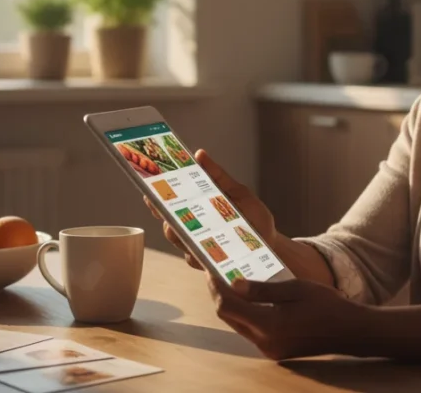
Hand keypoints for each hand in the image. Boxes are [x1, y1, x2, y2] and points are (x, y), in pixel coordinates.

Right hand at [142, 149, 279, 269]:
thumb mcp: (237, 192)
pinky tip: (205, 252)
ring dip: (180, 235)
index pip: (170, 205)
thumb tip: (199, 154)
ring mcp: (201, 251)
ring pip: (181, 245)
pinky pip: (200, 263)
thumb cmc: (253, 218)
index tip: (148, 188)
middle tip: (162, 207)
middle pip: (170, 226)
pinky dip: (200, 257)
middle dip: (165, 217)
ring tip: (181, 226)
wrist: (271, 245)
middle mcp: (194, 233)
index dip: (156, 199)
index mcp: (197, 212)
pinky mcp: (212, 267)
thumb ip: (218, 176)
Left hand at [209, 275, 368, 360]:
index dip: (216, 287)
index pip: (228, 307)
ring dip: (233, 305)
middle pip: (230, 318)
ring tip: (232, 283)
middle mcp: (265, 342)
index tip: (210, 270)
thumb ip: (262, 289)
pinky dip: (247, 315)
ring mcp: (270, 350)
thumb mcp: (295, 289)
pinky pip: (252, 332)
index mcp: (269, 325)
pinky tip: (251, 299)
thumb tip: (234, 284)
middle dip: (221, 295)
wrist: (349, 331)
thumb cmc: (326, 305)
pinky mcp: (276, 351)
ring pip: (239, 325)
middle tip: (217, 274)